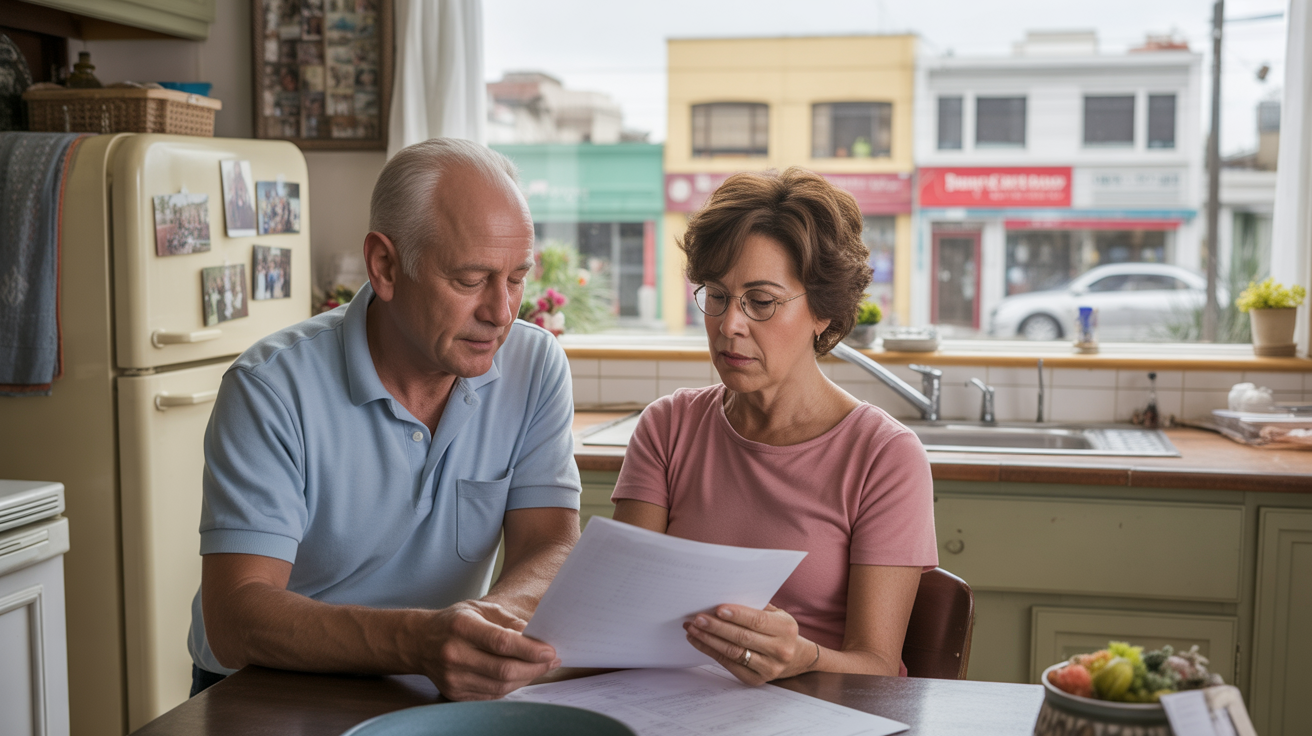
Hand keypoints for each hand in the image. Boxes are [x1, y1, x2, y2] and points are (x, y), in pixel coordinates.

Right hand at [415, 600, 560, 699]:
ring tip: (540, 667)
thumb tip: (535, 635)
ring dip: (526, 678)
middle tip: (551, 660)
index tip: (550, 650)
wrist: (420, 642)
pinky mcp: (454, 693)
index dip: (529, 649)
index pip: (501, 642)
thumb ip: (508, 621)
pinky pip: (491, 695)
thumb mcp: (480, 609)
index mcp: (461, 627)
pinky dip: (510, 686)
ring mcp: (453, 678)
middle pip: (503, 670)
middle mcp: (454, 654)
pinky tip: (520, 675)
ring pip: (500, 686)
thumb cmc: (454, 622)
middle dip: (534, 667)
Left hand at [683, 604, 814, 685]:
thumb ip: (756, 607)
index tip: (717, 609)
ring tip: (692, 629)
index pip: (757, 621)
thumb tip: (724, 597)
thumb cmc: (779, 630)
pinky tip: (699, 641)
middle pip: (742, 637)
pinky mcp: (756, 680)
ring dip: (709, 640)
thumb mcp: (776, 615)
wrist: (795, 658)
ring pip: (733, 652)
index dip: (737, 615)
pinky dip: (711, 652)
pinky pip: (729, 664)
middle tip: (697, 619)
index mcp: (786, 629)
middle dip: (716, 627)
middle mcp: (780, 650)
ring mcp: (769, 668)